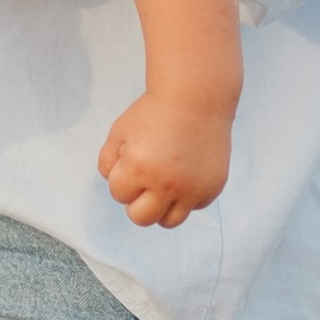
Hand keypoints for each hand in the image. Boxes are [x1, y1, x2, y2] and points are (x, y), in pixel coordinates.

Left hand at [96, 91, 231, 231]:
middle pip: (141, 218)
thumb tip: (115, 184)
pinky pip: (194, 206)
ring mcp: (192, 189)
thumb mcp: (120, 132)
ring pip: (169, 221)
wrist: (196, 98)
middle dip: (138, 201)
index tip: (132, 160)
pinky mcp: (212, 188)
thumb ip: (108, 162)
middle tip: (145, 178)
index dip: (122, 177)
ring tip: (164, 183)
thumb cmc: (154, 113)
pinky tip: (186, 173)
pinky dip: (187, 196)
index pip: (119, 194)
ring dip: (162, 206)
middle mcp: (166, 184)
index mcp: (139, 168)